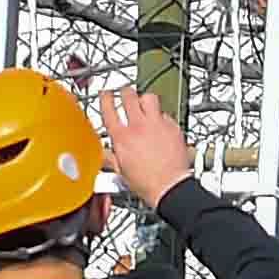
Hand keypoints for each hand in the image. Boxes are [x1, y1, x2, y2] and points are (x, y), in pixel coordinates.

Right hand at [99, 88, 192, 210]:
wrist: (170, 186)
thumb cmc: (147, 183)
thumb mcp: (121, 171)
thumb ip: (111, 157)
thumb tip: (105, 155)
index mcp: (122, 137)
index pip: (108, 109)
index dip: (105, 98)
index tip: (106, 94)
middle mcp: (138, 126)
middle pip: (129, 95)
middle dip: (125, 92)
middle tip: (125, 94)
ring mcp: (157, 124)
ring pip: (149, 98)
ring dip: (144, 99)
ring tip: (144, 104)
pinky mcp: (173, 127)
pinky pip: (165, 114)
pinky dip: (161, 116)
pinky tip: (160, 124)